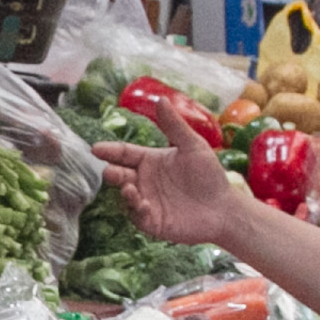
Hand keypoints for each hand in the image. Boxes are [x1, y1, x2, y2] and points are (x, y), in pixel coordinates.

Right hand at [94, 135, 256, 244]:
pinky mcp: (152, 222)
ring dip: (124, 192)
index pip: (124, 153)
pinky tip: (143, 204)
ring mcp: (146, 201)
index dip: (110, 150)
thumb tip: (161, 98)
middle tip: (109, 172)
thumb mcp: (193, 146)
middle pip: (120, 174)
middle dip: (112, 173)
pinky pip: (137, 216)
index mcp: (150, 160)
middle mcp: (144, 180)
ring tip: (128, 187)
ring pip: (125, 196)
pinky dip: (136, 210)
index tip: (96, 149)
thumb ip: (174, 125)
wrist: (224, 209)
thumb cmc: (209, 175)